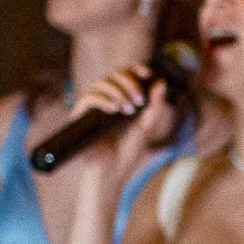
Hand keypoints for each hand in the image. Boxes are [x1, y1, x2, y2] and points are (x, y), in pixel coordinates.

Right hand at [70, 67, 176, 181]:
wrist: (112, 173)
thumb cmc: (129, 153)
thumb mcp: (147, 127)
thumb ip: (155, 106)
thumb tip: (162, 83)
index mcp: (123, 101)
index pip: (125, 76)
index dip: (134, 70)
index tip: (146, 73)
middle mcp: (107, 101)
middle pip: (113, 75)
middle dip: (128, 82)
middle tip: (138, 100)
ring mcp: (93, 108)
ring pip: (101, 84)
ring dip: (117, 92)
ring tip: (127, 109)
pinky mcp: (81, 117)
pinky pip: (88, 98)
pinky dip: (101, 99)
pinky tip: (113, 109)